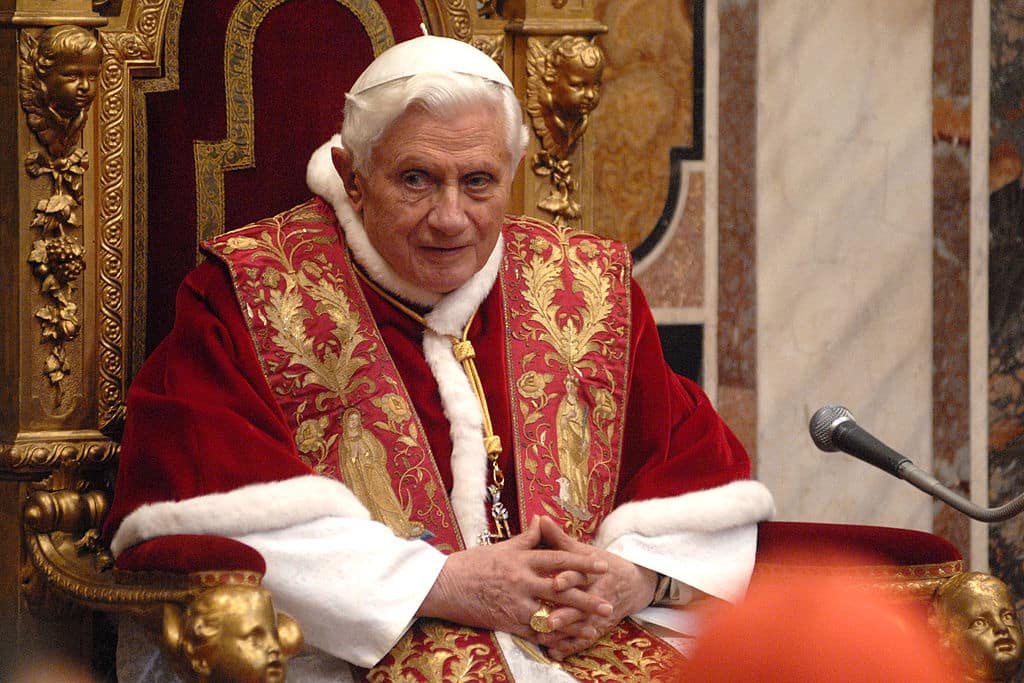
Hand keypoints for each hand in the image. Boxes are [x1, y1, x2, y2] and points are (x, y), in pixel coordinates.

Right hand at [416, 516, 611, 640]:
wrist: (443, 585)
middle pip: (561, 590)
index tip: (603, 566)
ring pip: (552, 614)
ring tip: (597, 627)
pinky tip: (569, 641)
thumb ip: (526, 538)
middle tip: (609, 603)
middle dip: (587, 597)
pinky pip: (535, 632)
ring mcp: (515, 603)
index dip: (582, 562)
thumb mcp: (500, 547)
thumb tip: (542, 520)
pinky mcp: (507, 621)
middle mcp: (521, 581)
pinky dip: (554, 637)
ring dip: (576, 622)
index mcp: (521, 559)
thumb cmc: (472, 563)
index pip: (559, 559)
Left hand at [533, 516, 657, 659]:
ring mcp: (599, 613)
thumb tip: (539, 519)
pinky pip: (584, 640)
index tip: (556, 583)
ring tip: (546, 637)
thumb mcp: (584, 550)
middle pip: (581, 605)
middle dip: (566, 613)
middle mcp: (597, 594)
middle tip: (549, 620)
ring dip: (565, 633)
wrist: (633, 584)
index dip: (569, 579)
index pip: (580, 575)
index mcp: (592, 573)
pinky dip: (570, 647)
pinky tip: (554, 653)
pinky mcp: (598, 627)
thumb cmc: (602, 565)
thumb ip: (559, 538)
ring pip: (582, 625)